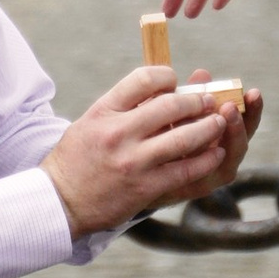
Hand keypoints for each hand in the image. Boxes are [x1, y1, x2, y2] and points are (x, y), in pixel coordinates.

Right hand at [43, 68, 264, 240]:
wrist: (59, 202)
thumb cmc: (77, 158)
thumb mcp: (92, 121)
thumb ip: (123, 106)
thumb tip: (164, 90)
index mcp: (104, 111)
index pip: (143, 78)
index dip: (166, 76)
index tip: (175, 81)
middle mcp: (118, 133)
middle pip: (170, 105)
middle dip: (196, 100)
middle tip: (209, 100)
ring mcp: (133, 162)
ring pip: (184, 138)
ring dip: (208, 128)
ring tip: (219, 122)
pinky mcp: (144, 188)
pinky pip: (185, 170)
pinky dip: (205, 160)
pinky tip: (215, 153)